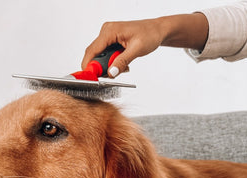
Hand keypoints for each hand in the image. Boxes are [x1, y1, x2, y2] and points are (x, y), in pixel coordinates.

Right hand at [82, 13, 208, 77]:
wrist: (158, 30)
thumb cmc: (150, 34)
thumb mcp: (136, 49)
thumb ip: (122, 62)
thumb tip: (111, 72)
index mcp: (110, 31)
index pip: (92, 50)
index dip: (89, 65)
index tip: (91, 77)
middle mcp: (106, 32)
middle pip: (94, 55)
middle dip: (101, 67)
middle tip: (112, 75)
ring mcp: (108, 36)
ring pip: (100, 56)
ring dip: (109, 66)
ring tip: (123, 67)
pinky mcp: (111, 41)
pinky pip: (106, 55)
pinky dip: (112, 63)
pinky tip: (122, 63)